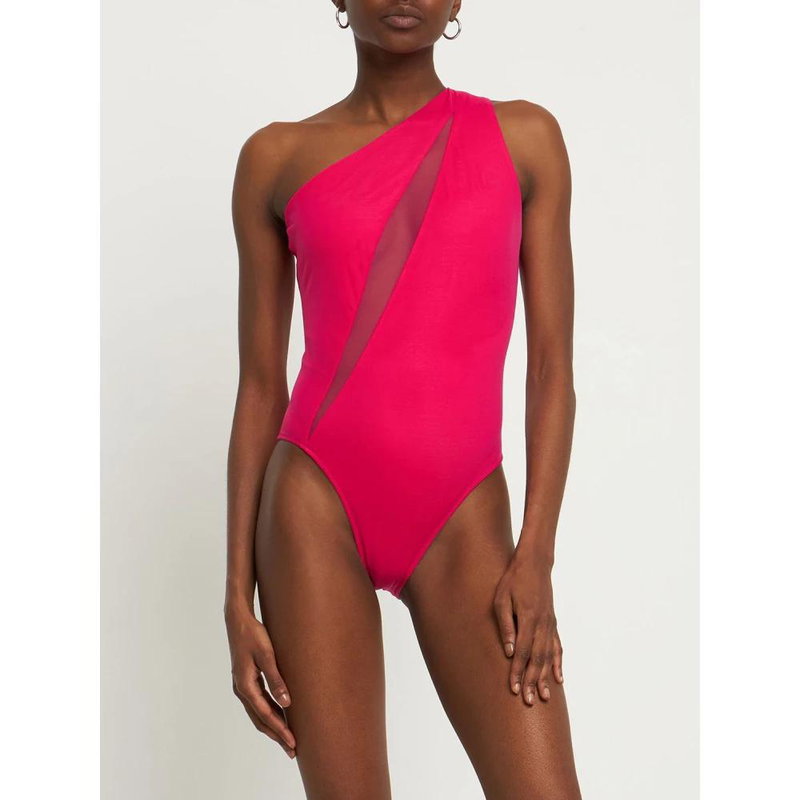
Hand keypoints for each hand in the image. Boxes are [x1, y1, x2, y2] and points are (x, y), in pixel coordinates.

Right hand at [225, 602, 295, 757]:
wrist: (238, 621)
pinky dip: (269, 714)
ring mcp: (243, 686)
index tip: (293, 742)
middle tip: (292, 750)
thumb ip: (276, 679)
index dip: (280, 730)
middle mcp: (242, 690)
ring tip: (288, 739)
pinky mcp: (247, 681)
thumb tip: (286, 703)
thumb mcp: (267, 655)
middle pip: (260, 720)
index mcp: (245, 686)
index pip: (265, 715)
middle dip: (277, 735)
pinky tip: (281, 717)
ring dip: (273, 727)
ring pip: (259, 714)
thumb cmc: (253, 635)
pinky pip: (258, 703)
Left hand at [493, 550, 563, 704]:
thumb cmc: (513, 580)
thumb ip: (506, 625)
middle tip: (529, 702)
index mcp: (528, 619)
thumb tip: (510, 651)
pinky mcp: (553, 623)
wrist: (534, 564)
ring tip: (545, 698)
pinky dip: (558, 664)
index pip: (523, 652)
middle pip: (537, 659)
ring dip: (545, 678)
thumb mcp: (501, 599)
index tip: (514, 689)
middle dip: (532, 682)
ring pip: (548, 656)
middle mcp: (542, 625)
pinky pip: (557, 647)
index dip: (518, 672)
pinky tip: (558, 678)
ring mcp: (550, 625)